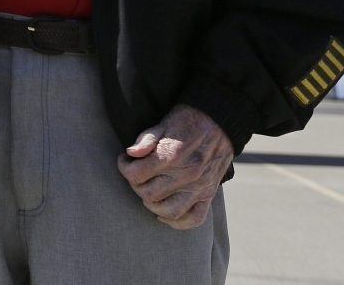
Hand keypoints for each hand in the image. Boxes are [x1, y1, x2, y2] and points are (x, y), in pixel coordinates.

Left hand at [117, 104, 232, 229]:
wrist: (219, 121)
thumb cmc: (187, 121)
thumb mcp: (163, 123)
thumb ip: (145, 139)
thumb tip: (130, 153)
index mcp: (171, 156)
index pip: (136, 175)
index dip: (124, 168)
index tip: (125, 161)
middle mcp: (187, 175)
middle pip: (148, 194)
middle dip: (136, 184)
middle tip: (136, 174)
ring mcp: (200, 187)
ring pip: (168, 211)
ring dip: (152, 205)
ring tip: (148, 191)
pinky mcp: (209, 194)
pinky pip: (193, 219)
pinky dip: (177, 222)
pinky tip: (164, 214)